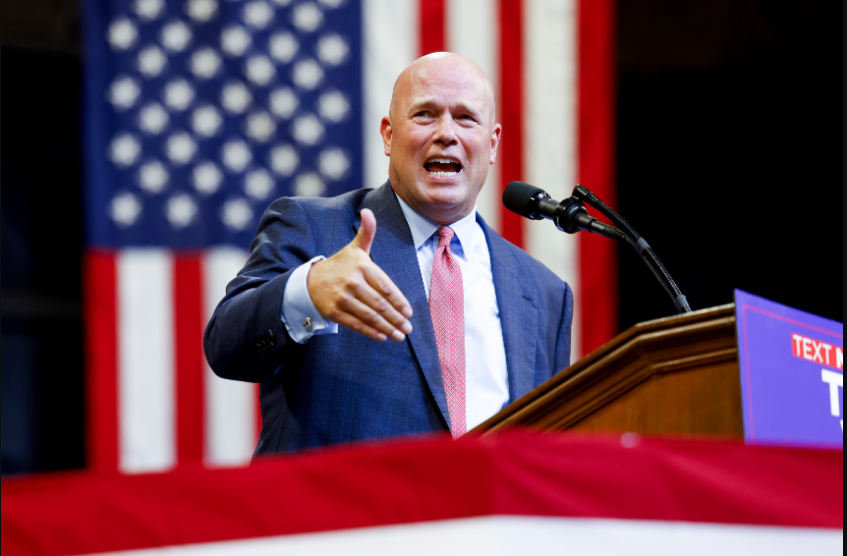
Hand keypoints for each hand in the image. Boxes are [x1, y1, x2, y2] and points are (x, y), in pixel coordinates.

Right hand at [307, 208, 413, 341]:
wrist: (310, 281)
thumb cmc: (340, 265)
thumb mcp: (354, 248)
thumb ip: (366, 232)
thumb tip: (368, 212)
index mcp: (361, 266)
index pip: (386, 287)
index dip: (400, 302)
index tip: (409, 312)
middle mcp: (352, 282)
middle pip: (380, 304)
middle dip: (397, 318)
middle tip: (408, 328)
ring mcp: (342, 298)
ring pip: (370, 316)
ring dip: (387, 328)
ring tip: (400, 335)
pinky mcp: (334, 312)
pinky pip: (356, 324)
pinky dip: (371, 332)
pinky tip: (383, 336)